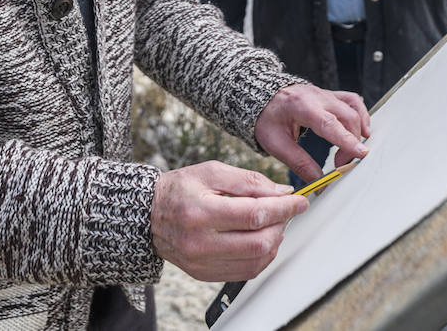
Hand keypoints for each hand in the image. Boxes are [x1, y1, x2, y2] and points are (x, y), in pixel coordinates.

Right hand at [150, 161, 307, 280]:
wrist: (146, 215)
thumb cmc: (179, 189)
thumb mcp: (211, 171)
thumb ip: (249, 181)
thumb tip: (282, 192)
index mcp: (200, 211)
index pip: (254, 214)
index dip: (283, 208)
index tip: (300, 202)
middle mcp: (200, 241)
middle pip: (258, 242)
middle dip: (281, 225)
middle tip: (285, 211)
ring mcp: (201, 262)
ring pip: (256, 261)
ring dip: (274, 242)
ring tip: (272, 224)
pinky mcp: (204, 274)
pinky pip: (245, 272)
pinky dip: (261, 256)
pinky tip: (260, 240)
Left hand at [254, 84, 370, 184]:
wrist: (260, 97)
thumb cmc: (266, 119)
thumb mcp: (276, 144)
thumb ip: (299, 163)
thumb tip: (319, 182)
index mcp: (300, 106)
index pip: (329, 123)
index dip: (346, 139)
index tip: (360, 154)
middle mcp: (316, 96)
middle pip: (346, 116)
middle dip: (351, 143)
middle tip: (341, 164)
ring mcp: (324, 94)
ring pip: (353, 108)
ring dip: (357, 130)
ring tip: (353, 150)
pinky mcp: (329, 95)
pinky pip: (352, 101)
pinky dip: (360, 115)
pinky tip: (361, 130)